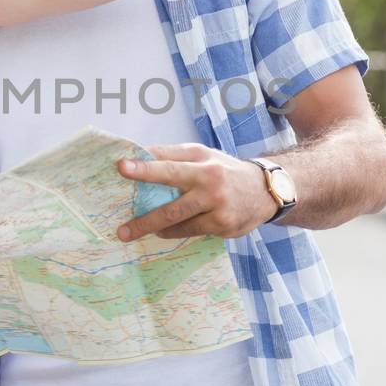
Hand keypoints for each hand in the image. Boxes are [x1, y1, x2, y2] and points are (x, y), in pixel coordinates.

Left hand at [115, 144, 276, 240]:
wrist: (265, 191)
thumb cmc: (224, 170)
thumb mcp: (203, 155)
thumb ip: (173, 155)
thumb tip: (140, 154)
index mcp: (202, 163)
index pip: (169, 165)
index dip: (145, 167)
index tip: (121, 167)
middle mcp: (211, 185)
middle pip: (173, 205)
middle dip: (145, 219)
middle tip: (122, 229)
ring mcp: (218, 208)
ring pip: (178, 222)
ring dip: (153, 229)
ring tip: (131, 232)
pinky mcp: (222, 226)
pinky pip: (190, 231)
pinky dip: (174, 232)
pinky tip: (162, 232)